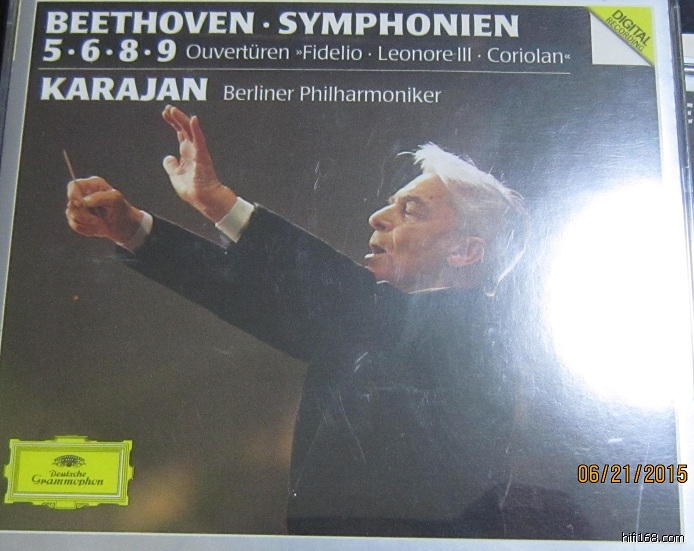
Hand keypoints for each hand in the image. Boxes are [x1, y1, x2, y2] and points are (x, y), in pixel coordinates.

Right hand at [65, 177, 142, 242]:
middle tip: (97, 219)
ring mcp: (78, 207)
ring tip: (99, 222)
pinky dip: (86, 229)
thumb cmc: (120, 208)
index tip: (80, 204)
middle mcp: (82, 195)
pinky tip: (96, 227)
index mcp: (91, 185)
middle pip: (71, 204)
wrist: (123, 225)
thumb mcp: (115, 199)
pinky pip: (75, 225)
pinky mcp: (78, 219)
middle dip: (84, 215)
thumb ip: (99, 197)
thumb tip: (84, 201)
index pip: (73, 186)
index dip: (73, 195)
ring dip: (87, 223)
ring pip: (72, 216)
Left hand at [162, 105, 235, 221]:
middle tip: (167, 108)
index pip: (180, 133)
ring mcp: (198, 152)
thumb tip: (168, 157)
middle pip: (184, 128)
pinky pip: (199, 140)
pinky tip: (193, 120)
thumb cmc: (193, 190)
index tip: (165, 114)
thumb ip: (171, 166)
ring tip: (173, 110)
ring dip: (182, 119)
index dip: (173, 122)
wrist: (203, 199)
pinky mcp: (202, 156)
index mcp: (187, 154)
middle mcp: (193, 150)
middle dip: (175, 117)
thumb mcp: (175, 176)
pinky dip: (196, 129)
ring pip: (190, 131)